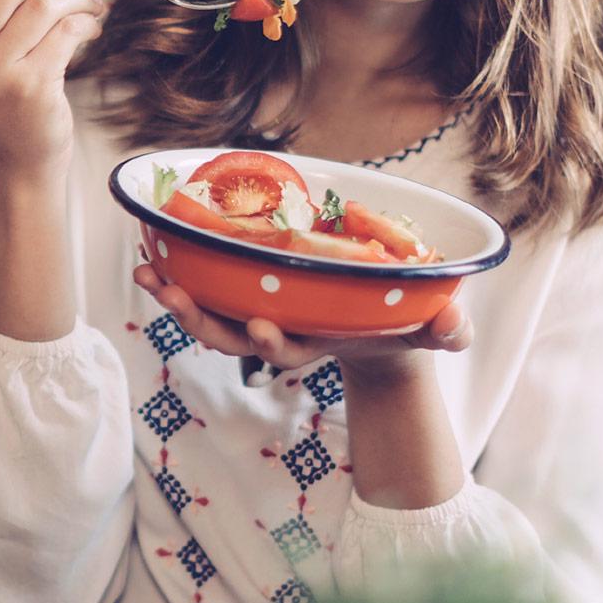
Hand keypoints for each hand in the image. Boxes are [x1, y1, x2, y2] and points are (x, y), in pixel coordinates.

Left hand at [132, 264, 472, 374]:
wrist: (381, 333)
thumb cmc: (403, 327)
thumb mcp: (429, 330)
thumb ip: (446, 330)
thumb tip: (457, 326)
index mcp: (320, 342)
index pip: (289, 349)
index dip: (271, 344)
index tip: (259, 327)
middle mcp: (283, 334)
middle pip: (233, 337)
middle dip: (200, 319)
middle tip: (170, 294)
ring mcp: (263, 318)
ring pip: (211, 317)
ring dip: (176, 297)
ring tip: (145, 273)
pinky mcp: (251, 298)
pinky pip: (209, 293)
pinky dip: (182, 276)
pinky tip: (155, 253)